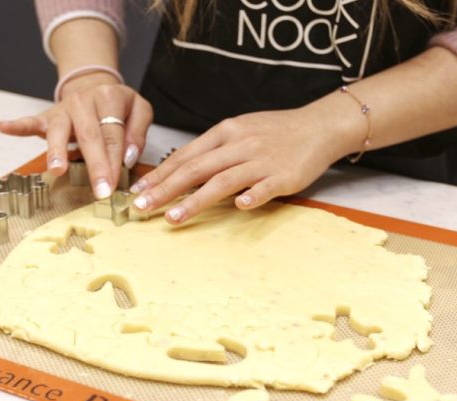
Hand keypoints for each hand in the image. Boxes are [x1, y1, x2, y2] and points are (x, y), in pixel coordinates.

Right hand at [0, 72, 153, 198]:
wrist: (93, 85)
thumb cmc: (117, 105)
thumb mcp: (138, 110)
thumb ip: (138, 132)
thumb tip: (128, 156)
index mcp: (109, 97)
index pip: (113, 134)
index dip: (116, 160)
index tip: (116, 184)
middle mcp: (84, 101)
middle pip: (90, 136)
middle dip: (96, 165)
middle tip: (100, 189)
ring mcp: (63, 109)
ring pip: (59, 131)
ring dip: (57, 151)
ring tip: (56, 169)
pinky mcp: (47, 116)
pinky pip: (30, 121)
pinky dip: (16, 125)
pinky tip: (3, 127)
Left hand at [129, 104, 362, 223]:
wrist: (318, 126)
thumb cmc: (276, 131)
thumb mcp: (240, 130)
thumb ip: (213, 150)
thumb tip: (180, 169)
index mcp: (226, 132)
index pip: (186, 155)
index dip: (160, 173)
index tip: (137, 189)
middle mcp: (240, 144)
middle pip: (197, 168)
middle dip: (166, 188)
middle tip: (141, 206)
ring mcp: (262, 161)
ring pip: (223, 180)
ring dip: (195, 200)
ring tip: (173, 217)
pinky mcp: (284, 176)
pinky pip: (265, 187)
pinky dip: (252, 195)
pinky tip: (239, 207)